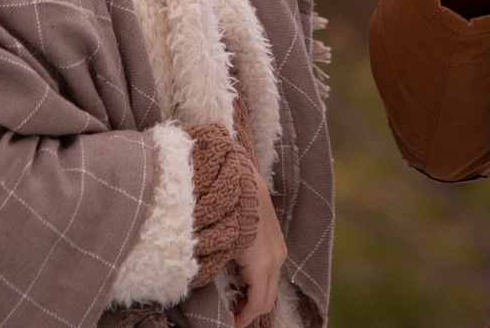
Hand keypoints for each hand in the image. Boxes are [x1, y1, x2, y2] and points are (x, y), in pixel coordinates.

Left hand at [230, 187, 285, 326]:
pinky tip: (240, 277)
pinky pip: (270, 269)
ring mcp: (279, 247)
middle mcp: (276, 257)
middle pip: (268, 297)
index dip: (244, 318)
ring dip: (254, 295)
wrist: (243, 176)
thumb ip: (217, 270)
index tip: (230, 323)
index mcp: (263, 263)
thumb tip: (210, 289)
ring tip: (233, 297)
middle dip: (250, 310)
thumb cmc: (228, 210)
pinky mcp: (277, 238)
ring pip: (270, 283)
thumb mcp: (219, 244)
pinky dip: (257, 280)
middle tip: (230, 315)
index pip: (258, 302)